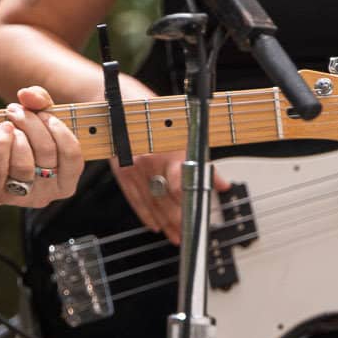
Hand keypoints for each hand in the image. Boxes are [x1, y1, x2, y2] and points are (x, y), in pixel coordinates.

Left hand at [0, 86, 82, 207]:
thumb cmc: (19, 142)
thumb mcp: (37, 121)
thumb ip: (40, 102)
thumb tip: (28, 94)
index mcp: (65, 181)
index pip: (73, 155)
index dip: (60, 130)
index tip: (44, 114)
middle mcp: (47, 194)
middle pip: (47, 152)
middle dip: (32, 123)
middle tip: (17, 110)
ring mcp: (22, 197)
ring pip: (25, 163)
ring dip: (17, 133)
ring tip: (9, 121)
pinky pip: (1, 167)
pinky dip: (1, 143)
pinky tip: (3, 129)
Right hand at [110, 77, 228, 245]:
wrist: (116, 101)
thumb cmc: (151, 111)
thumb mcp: (183, 130)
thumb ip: (203, 161)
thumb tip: (221, 183)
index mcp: (168, 150)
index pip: (182, 184)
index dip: (191, 204)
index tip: (200, 217)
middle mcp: (151, 161)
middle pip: (167, 199)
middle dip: (179, 221)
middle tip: (189, 235)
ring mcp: (134, 168)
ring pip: (153, 203)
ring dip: (165, 223)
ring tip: (175, 236)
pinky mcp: (122, 171)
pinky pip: (135, 198)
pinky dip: (145, 214)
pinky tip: (154, 225)